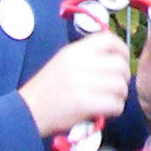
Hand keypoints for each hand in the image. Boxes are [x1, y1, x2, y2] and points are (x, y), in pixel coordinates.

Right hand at [19, 30, 134, 137]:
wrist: (26, 111)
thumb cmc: (47, 88)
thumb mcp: (63, 62)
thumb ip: (87, 56)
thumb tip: (116, 57)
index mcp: (73, 51)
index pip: (109, 39)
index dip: (122, 50)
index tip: (122, 61)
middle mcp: (78, 64)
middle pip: (119, 65)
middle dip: (124, 77)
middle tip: (117, 86)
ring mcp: (81, 83)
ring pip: (120, 86)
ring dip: (120, 95)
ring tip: (111, 100)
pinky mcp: (83, 104)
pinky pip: (114, 104)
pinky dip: (116, 109)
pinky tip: (106, 111)